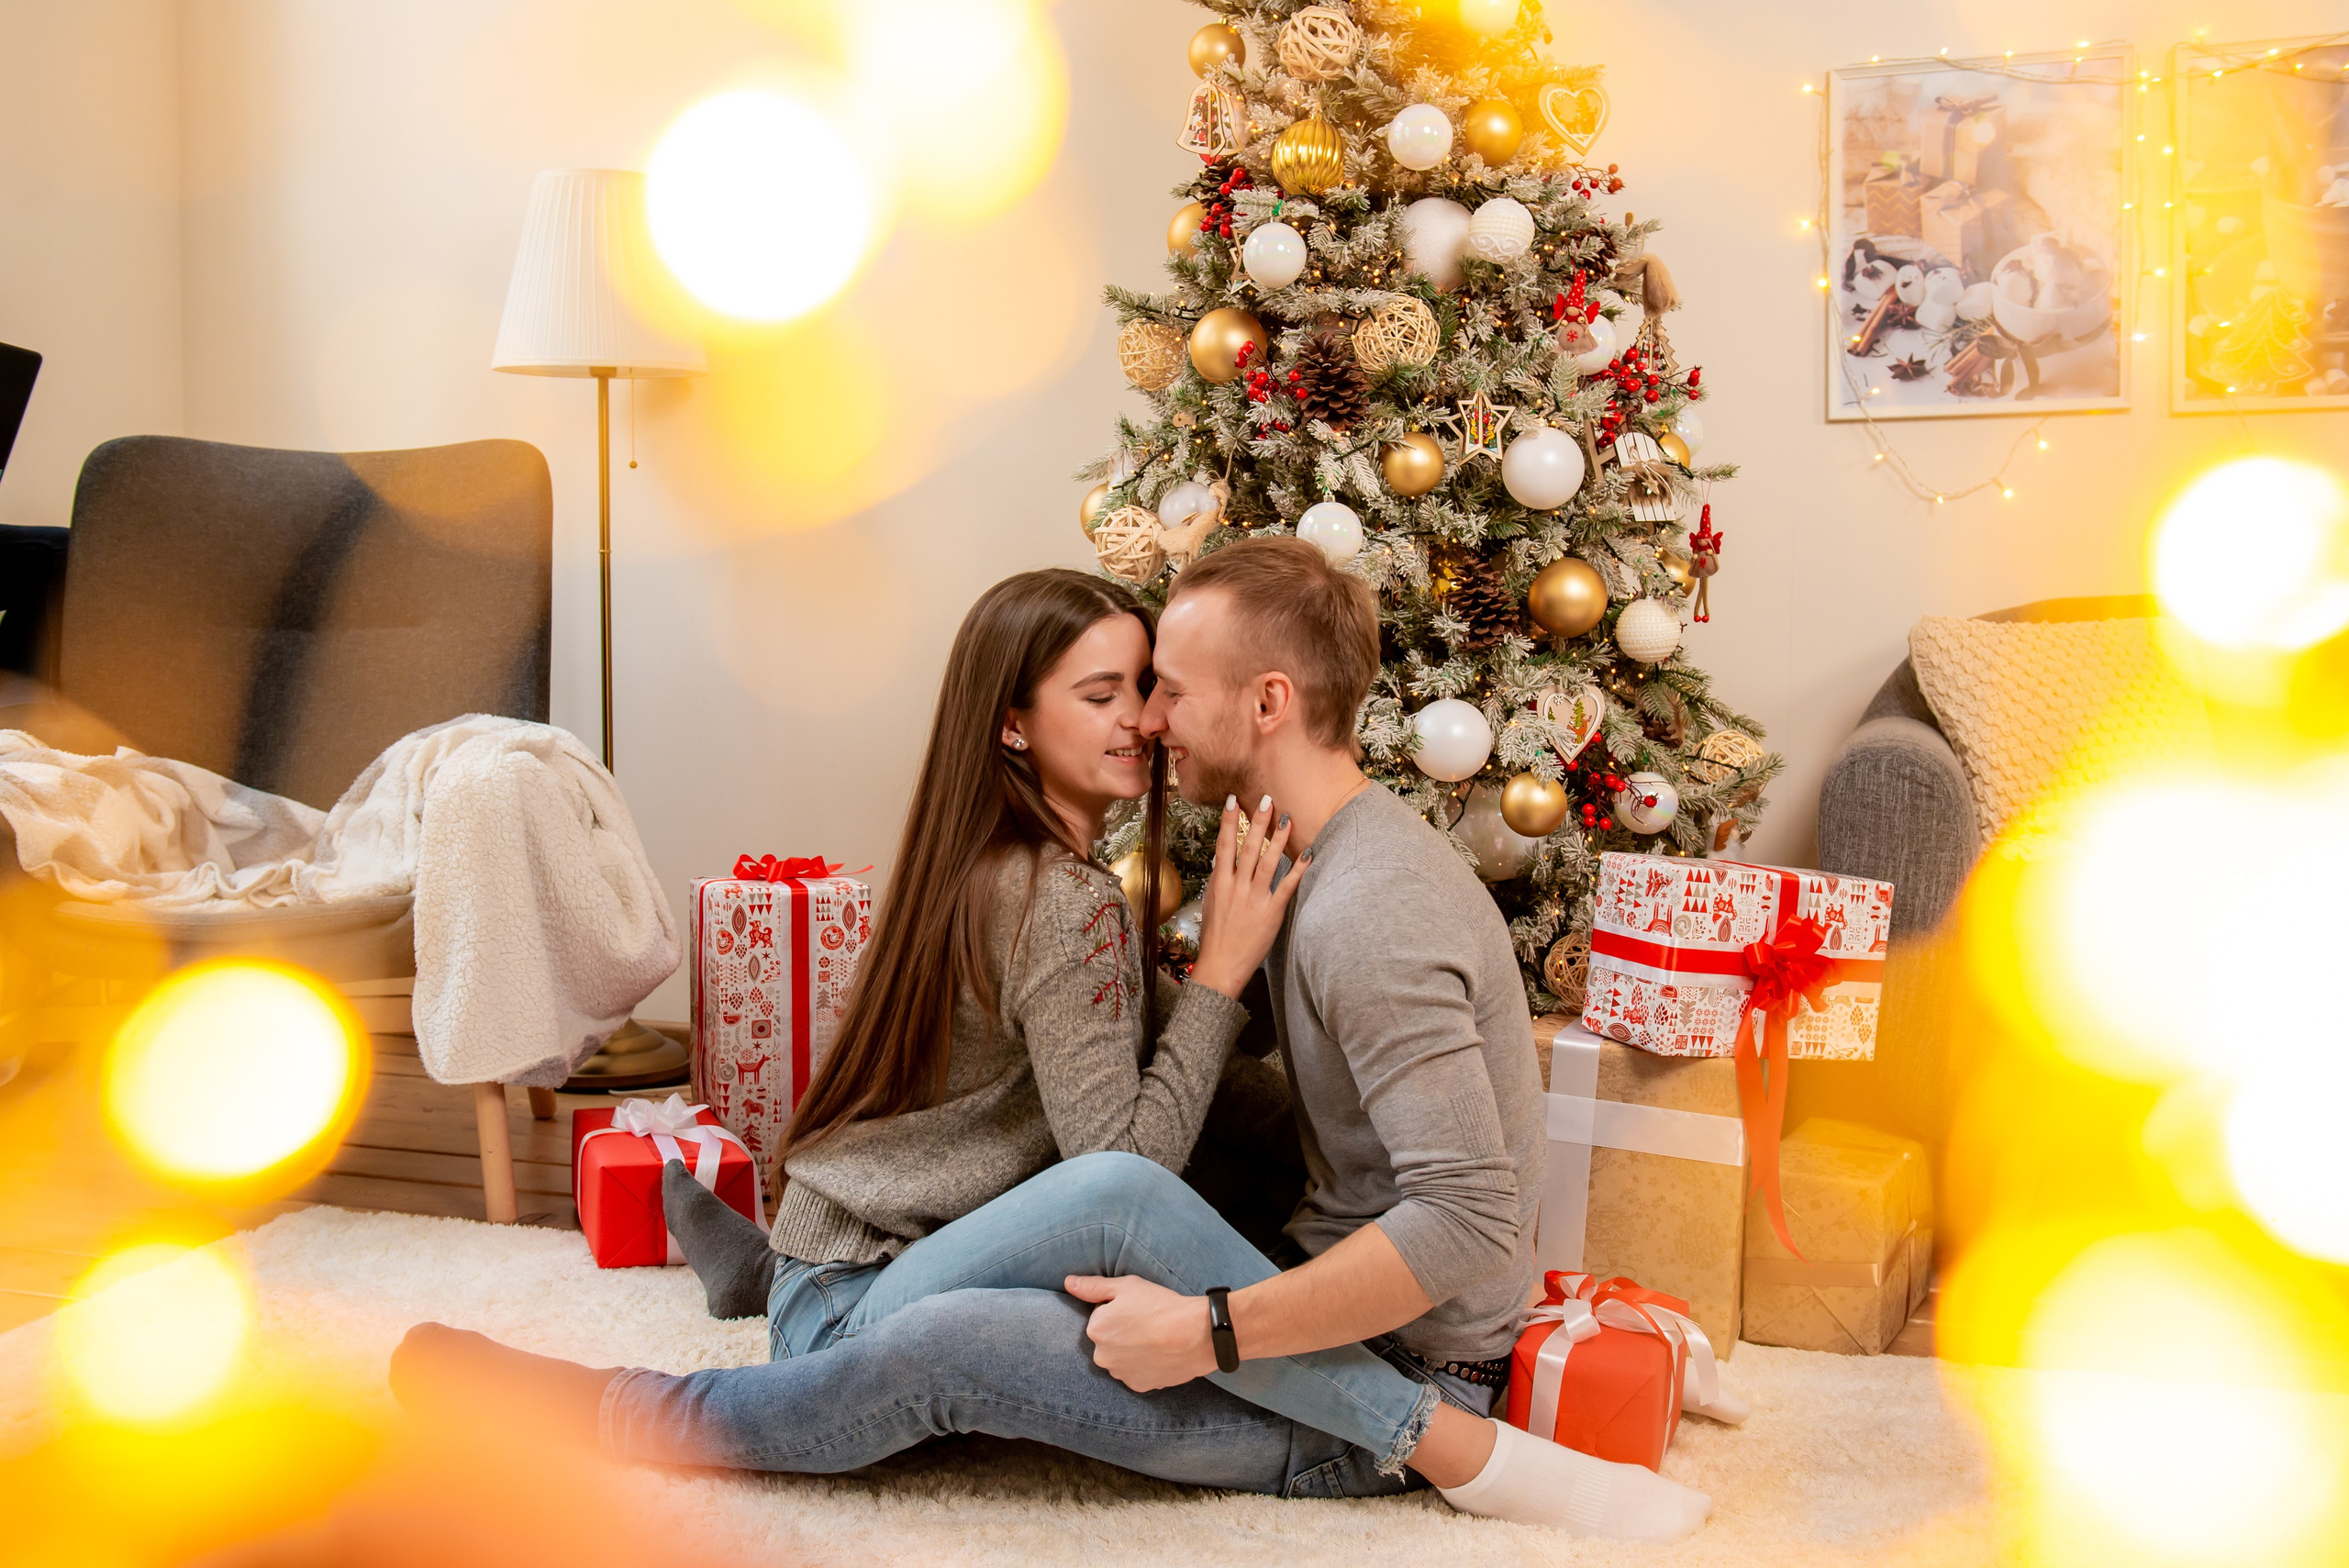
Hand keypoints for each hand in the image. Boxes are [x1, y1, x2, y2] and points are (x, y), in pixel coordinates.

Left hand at [1063, 1275, 1219, 1391]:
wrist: (1195, 1334)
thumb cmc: (1160, 1305)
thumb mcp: (1126, 1286)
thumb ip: (1092, 1286)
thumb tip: (1068, 1282)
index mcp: (1095, 1330)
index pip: (1102, 1317)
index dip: (1122, 1310)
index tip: (1138, 1308)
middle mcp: (1102, 1356)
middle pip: (1109, 1341)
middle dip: (1123, 1333)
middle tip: (1148, 1323)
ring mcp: (1120, 1374)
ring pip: (1122, 1358)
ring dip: (1133, 1351)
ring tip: (1156, 1338)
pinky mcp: (1139, 1386)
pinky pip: (1137, 1373)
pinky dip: (1145, 1365)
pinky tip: (1160, 1354)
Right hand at [1187, 793, 1306, 998]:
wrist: (1221, 965)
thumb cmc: (1216, 935)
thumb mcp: (1212, 903)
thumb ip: (1220, 880)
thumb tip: (1223, 859)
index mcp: (1220, 883)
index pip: (1224, 845)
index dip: (1228, 821)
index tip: (1232, 800)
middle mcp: (1237, 886)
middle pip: (1248, 847)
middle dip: (1258, 821)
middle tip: (1267, 799)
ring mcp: (1255, 899)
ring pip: (1268, 862)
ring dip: (1279, 838)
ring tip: (1287, 818)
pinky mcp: (1271, 912)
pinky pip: (1287, 886)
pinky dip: (1298, 870)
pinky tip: (1308, 854)